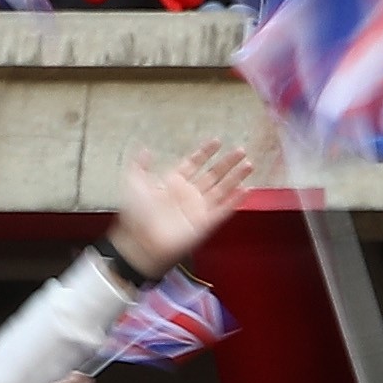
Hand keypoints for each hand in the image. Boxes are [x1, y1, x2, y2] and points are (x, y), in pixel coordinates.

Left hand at [107, 141, 258, 280]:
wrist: (140, 241)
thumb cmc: (136, 214)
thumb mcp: (133, 183)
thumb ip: (140, 165)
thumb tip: (145, 149)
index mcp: (173, 182)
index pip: (194, 163)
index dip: (205, 152)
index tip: (217, 141)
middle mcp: (189, 193)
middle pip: (213, 174)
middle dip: (227, 162)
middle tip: (241, 150)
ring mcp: (199, 208)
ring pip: (222, 188)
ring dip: (236, 177)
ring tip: (249, 164)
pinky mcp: (206, 223)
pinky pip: (224, 209)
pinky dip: (235, 200)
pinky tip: (246, 190)